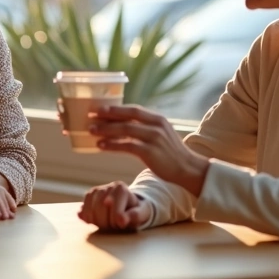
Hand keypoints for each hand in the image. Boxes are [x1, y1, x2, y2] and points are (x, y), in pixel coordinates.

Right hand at [79, 181, 151, 230]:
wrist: (129, 205)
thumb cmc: (136, 210)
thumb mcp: (142, 214)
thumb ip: (135, 216)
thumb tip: (122, 220)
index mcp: (121, 189)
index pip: (116, 214)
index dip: (118, 223)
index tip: (123, 224)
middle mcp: (108, 187)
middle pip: (101, 212)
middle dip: (108, 224)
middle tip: (116, 224)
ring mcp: (97, 190)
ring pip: (90, 213)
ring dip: (98, 223)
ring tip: (108, 222)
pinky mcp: (89, 196)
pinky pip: (83, 211)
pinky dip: (88, 219)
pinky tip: (95, 220)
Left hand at [89, 105, 209, 195]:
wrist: (188, 169)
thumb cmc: (171, 154)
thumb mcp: (161, 134)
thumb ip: (146, 128)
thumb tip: (124, 125)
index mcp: (158, 118)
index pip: (133, 109)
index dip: (115, 108)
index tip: (100, 109)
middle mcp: (156, 125)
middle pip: (127, 116)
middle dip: (108, 115)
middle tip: (90, 116)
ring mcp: (154, 138)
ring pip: (125, 129)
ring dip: (106, 129)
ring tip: (91, 130)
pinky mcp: (150, 152)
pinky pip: (127, 146)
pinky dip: (112, 145)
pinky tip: (101, 145)